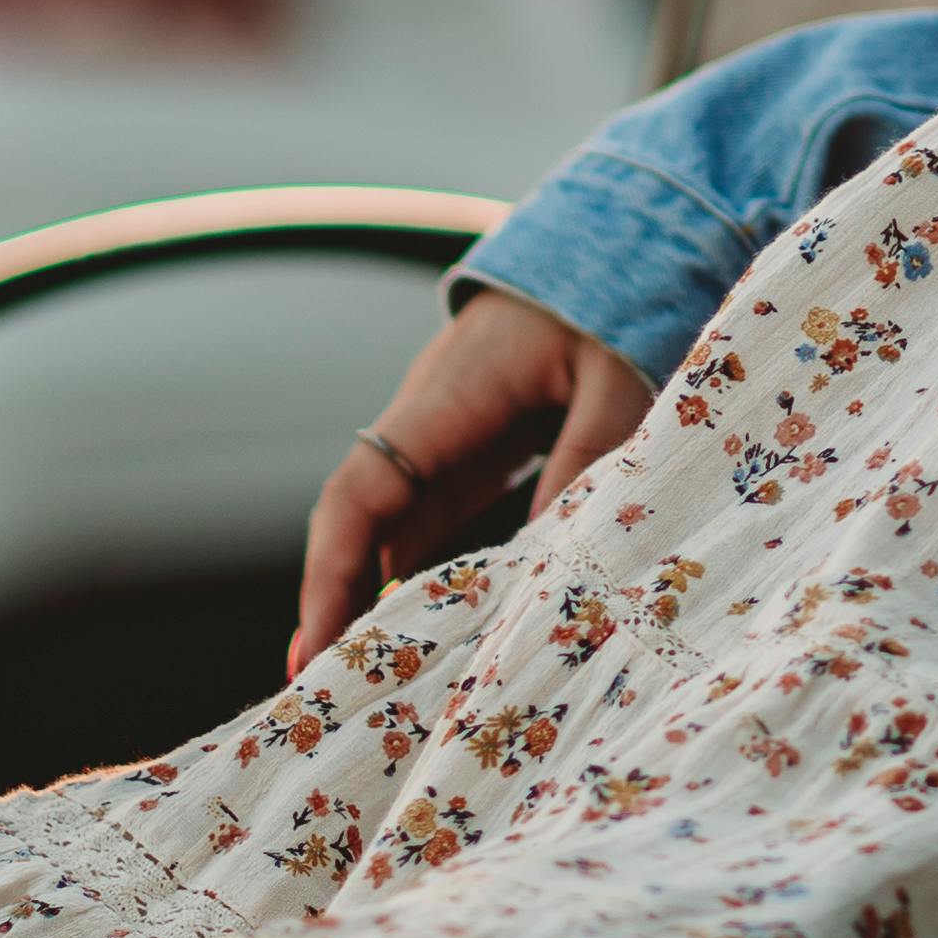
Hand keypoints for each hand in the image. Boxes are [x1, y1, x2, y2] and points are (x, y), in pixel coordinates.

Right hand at [291, 292, 652, 675]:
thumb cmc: (619, 299)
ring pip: (396, 529)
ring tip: (385, 691)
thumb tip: (553, 560)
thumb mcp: (615, 375)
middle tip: (332, 699)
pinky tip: (446, 636)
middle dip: (341, 607)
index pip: (361, 493)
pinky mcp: (477, 450)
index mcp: (445, 395)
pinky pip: (438, 520)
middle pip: (363, 524)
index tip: (314, 646)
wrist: (624, 238)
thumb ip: (588, 454)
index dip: (330, 572)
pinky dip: (432, 575)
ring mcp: (447, 436)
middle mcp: (427, 420)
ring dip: (386, 599)